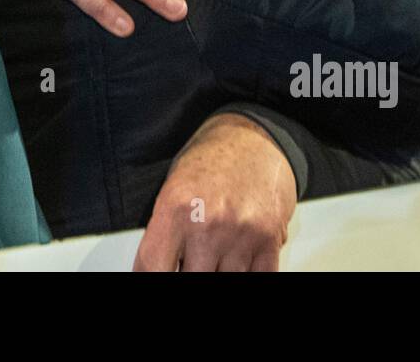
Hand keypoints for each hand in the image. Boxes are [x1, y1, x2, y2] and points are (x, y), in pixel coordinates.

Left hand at [134, 113, 296, 270]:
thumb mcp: (173, 188)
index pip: (154, 268)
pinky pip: (258, 277)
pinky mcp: (269, 240)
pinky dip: (245, 273)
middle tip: (189, 258)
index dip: (151, 277)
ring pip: (225, 282)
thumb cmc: (210, 160)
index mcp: (176, 207)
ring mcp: (241, 234)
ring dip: (218, 271)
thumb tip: (159, 267)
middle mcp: (208, 223)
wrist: (254, 137)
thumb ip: (164, 231)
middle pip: (191, 280)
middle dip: (188, 271)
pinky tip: (235, 260)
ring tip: (213, 252)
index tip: (158, 274)